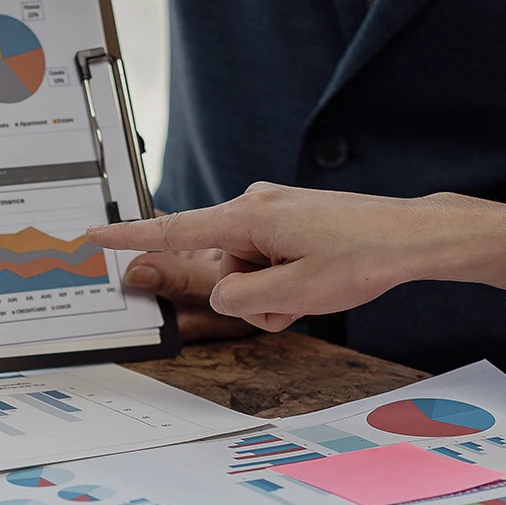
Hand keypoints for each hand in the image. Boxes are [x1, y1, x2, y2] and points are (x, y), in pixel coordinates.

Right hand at [90, 184, 505, 332]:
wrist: (412, 236)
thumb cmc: (360, 258)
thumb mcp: (291, 294)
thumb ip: (238, 298)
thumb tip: (221, 292)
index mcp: (248, 217)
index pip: (175, 230)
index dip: (130, 238)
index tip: (93, 235)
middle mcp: (255, 206)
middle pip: (222, 268)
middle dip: (253, 294)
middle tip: (299, 295)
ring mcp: (273, 212)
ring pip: (248, 272)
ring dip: (275, 292)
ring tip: (316, 286)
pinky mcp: (290, 221)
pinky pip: (269, 263)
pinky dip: (287, 281)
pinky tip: (318, 279)